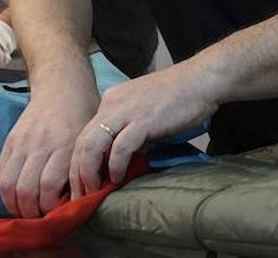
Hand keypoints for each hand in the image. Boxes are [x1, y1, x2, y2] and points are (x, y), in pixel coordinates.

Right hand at [0, 86, 97, 217]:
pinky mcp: (10, 140)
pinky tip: (14, 197)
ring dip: (14, 205)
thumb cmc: (84, 115)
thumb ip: (83, 168)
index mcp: (65, 147)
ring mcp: (22, 142)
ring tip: (24, 212)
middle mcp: (41, 145)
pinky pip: (0, 171)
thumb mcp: (91, 140)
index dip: (50, 209)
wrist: (62, 86)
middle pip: (26, 190)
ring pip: (9, 184)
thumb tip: (78, 202)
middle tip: (38, 220)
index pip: (49, 187)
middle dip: (30, 213)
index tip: (56, 216)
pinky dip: (5, 190)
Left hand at [70, 63, 218, 196]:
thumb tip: (122, 161)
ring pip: (93, 145)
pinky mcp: (143, 120)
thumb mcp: (143, 114)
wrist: (200, 80)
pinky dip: (116, 166)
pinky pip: (121, 147)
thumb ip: (130, 134)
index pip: (84, 135)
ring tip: (93, 192)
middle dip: (77, 173)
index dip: (78, 162)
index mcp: (110, 101)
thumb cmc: (177, 98)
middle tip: (79, 197)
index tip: (80, 184)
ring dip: (89, 173)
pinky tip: (117, 179)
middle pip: (82, 142)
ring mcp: (126, 111)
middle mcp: (112, 104)